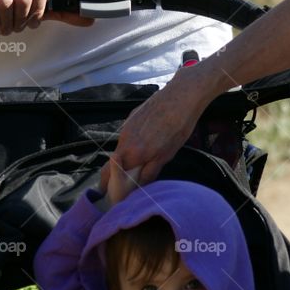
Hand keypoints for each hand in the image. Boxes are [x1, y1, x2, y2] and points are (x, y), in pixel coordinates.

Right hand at [0, 0, 94, 38]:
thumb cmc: (3, 9)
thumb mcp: (32, 9)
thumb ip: (59, 12)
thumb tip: (90, 20)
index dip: (38, 12)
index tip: (31, 21)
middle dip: (21, 20)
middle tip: (14, 27)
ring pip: (6, 2)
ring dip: (6, 23)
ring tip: (3, 27)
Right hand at [100, 67, 213, 200]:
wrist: (181, 96)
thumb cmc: (178, 127)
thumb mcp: (167, 154)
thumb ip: (150, 171)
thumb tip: (138, 185)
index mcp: (131, 151)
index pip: (110, 173)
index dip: (109, 185)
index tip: (111, 194)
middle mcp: (124, 138)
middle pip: (114, 160)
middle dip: (114, 173)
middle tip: (122, 183)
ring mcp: (127, 125)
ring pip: (122, 146)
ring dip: (126, 157)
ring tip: (140, 161)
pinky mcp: (132, 116)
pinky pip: (128, 135)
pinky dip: (132, 143)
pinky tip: (148, 140)